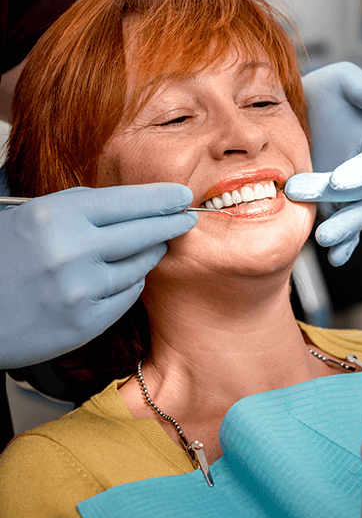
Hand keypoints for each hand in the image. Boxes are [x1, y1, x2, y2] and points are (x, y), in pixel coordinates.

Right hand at [0, 183, 196, 368]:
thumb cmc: (3, 261)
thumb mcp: (32, 218)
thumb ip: (81, 208)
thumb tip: (135, 205)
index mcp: (55, 216)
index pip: (126, 201)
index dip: (161, 198)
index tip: (183, 195)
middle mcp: (71, 251)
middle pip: (143, 232)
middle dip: (171, 223)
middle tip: (187, 218)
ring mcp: (80, 289)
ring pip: (140, 266)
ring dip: (151, 253)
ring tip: (155, 245)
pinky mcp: (86, 322)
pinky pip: (127, 295)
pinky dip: (130, 282)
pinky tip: (125, 275)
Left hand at [284, 62, 361, 266]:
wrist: (301, 115)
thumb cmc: (325, 94)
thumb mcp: (341, 80)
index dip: (359, 175)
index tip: (337, 181)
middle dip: (337, 202)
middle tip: (299, 194)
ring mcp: (355, 194)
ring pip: (355, 218)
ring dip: (342, 231)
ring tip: (324, 240)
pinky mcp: (337, 207)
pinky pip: (346, 229)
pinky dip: (343, 246)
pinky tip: (334, 257)